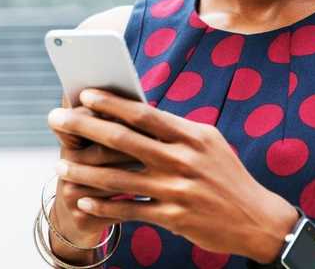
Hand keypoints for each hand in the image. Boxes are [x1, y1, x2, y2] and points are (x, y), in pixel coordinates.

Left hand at [48, 89, 299, 261]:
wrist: (257, 220)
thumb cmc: (226, 175)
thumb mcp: (208, 142)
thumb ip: (175, 128)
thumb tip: (136, 111)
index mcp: (192, 135)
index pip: (144, 113)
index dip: (111, 103)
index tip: (84, 94)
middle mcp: (183, 160)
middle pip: (124, 140)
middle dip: (85, 127)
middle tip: (57, 119)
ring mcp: (178, 190)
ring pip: (120, 179)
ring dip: (85, 172)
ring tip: (60, 167)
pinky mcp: (174, 218)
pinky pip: (130, 211)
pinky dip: (103, 207)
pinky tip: (83, 201)